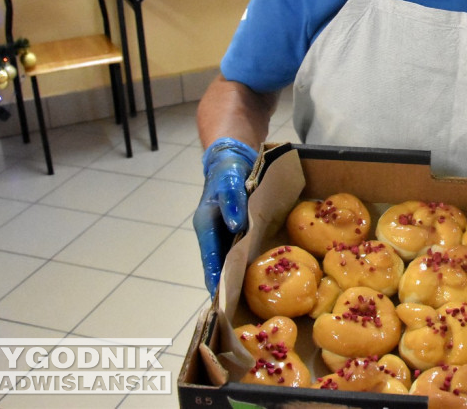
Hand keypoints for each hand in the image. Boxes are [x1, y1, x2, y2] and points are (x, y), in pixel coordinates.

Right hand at [193, 138, 257, 295]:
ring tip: (250, 300)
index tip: (222, 302)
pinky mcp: (238, 227)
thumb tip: (237, 226)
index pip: (210, 259)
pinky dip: (248, 261)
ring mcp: (225, 231)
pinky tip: (260, 274)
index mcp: (205, 226)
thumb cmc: (228, 169)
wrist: (234, 156)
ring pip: (230, 259)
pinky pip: (242, 248)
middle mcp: (214, 232)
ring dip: (238, 276)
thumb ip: (232, 202)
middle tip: (237, 310)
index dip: (216, 280)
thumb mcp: (229, 182)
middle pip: (219, 264)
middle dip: (227, 285)